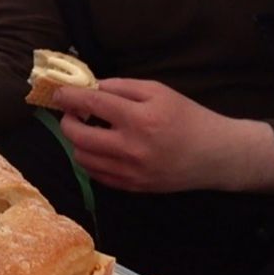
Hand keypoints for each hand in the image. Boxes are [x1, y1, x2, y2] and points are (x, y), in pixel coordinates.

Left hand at [52, 78, 273, 192]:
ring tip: (91, 130)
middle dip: (68, 121)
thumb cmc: (187, 117)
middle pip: (77, 136)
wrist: (215, 155)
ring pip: (82, 158)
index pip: (91, 104)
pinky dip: (91, 160)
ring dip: (79, 142)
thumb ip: (121, 87)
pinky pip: (96, 175)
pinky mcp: (132, 187)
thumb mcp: (158, 91)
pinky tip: (101, 148)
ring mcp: (130, 172)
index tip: (58, 92)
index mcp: (139, 119)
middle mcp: (131, 148)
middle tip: (74, 112)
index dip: (68, 97)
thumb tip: (89, 87)